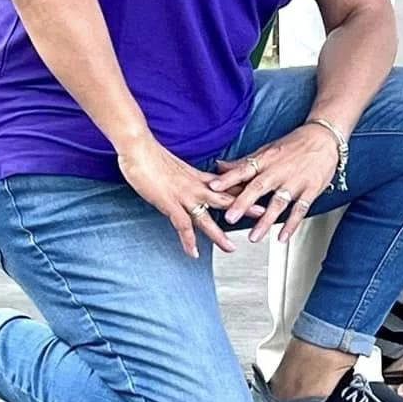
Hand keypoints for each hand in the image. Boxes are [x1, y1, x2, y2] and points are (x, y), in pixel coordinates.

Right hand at [117, 138, 253, 257]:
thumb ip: (184, 176)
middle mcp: (195, 186)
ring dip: (219, 234)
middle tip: (263, 213)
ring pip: (207, 217)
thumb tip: (189, 181)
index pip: (225, 184)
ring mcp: (184, 195)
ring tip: (231, 248)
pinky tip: (193, 253)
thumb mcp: (173, 166)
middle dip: (244, 207)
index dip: (241, 190)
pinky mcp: (170, 203)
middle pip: (225, 199)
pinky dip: (188, 241)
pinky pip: (183, 225)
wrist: (138, 148)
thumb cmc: (151, 155)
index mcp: (197, 176)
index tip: (257, 194)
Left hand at [211, 122, 340, 243]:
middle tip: (230, 217)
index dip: (228, 178)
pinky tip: (282, 236)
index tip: (213, 187)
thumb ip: (244, 162)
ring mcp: (296, 181)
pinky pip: (300, 209)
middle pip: (259, 187)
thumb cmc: (294, 144)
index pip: (244, 169)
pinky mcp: (311, 189)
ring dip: (266, 220)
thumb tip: (219, 166)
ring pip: (279, 202)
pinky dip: (291, 224)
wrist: (324, 137)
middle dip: (243, 203)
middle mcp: (279, 171)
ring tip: (254, 236)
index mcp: (266, 160)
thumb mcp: (267, 150)